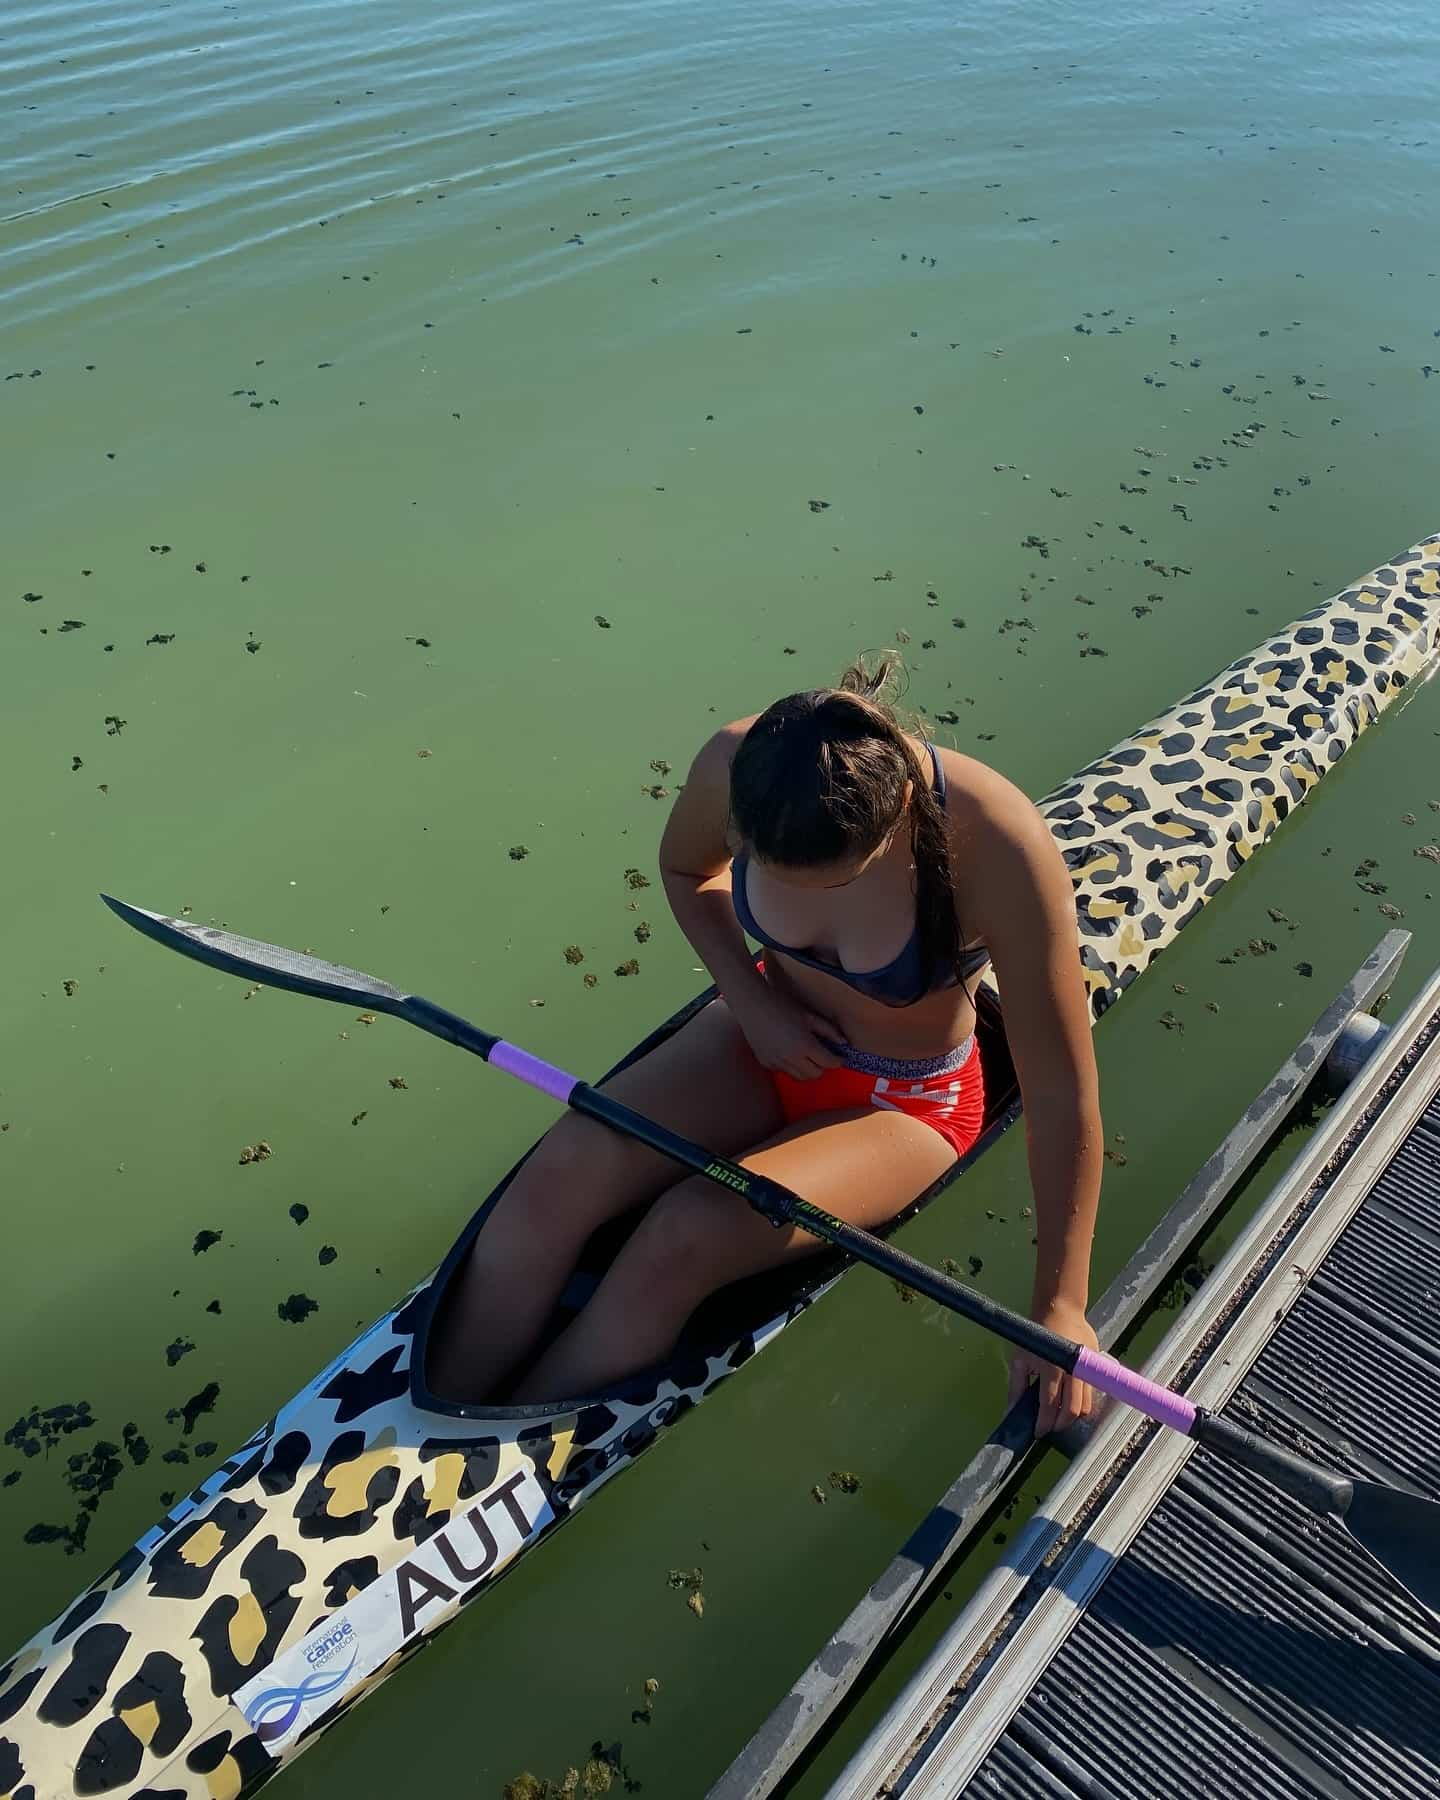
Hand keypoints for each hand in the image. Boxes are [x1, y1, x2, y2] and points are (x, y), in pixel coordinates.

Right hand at [730, 986, 843, 1080]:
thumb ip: (829, 1030)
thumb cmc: (782, 1005)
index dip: (836, 1061)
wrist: (753, 1005)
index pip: (828, 1062)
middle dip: (823, 1067)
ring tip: (807, 1057)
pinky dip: (791, 1067)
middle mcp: (792, 1058)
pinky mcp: (766, 1063)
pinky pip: (784, 1072)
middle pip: (815, 1075)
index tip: (839, 1057)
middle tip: (823, 1056)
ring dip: (808, 1070)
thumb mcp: (809, 1016)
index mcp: (805, 1045)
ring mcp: (777, 1063)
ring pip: (800, 1077)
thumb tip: (844, 1042)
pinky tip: (790, 1054)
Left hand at [1007, 1297, 1096, 1436]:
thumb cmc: (1036, 1333)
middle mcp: (1072, 1371)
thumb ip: (1016, 1387)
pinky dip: (1082, 1402)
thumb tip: (1010, 1412)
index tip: (1038, 1433)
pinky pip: (1092, 1393)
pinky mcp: (1096, 1365)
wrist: (1061, 1309)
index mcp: (1051, 1369)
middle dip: (1060, 1424)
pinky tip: (1070, 1400)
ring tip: (1059, 1414)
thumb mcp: (1020, 1358)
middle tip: (1050, 1426)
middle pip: (1072, 1411)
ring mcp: (1087, 1368)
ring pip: (1086, 1405)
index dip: (1044, 1424)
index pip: (1049, 1406)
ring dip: (1073, 1415)